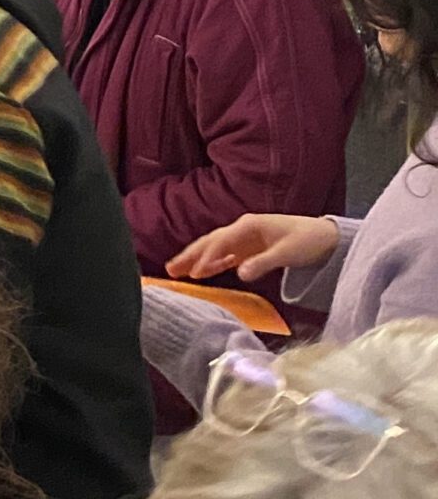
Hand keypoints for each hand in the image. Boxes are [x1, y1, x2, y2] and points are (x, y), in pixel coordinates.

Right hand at [167, 213, 341, 282]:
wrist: (328, 237)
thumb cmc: (309, 241)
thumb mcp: (287, 252)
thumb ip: (262, 263)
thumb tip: (239, 273)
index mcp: (249, 225)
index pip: (220, 241)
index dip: (206, 257)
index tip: (194, 272)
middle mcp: (243, 229)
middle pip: (211, 241)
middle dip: (191, 254)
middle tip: (170, 268)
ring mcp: (245, 238)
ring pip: (214, 248)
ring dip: (197, 258)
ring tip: (176, 270)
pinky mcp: (250, 248)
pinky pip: (226, 255)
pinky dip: (213, 262)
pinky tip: (203, 271)